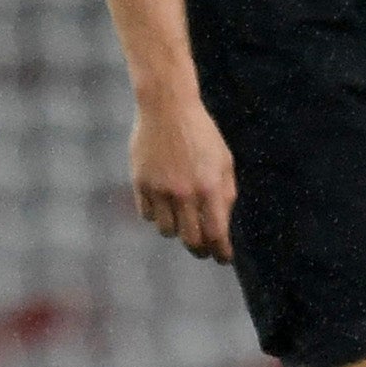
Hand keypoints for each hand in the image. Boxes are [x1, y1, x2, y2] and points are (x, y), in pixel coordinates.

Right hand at [130, 84, 236, 262]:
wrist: (167, 108)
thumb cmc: (201, 135)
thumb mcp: (224, 161)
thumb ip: (226, 195)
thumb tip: (222, 228)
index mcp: (210, 187)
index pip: (217, 234)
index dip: (221, 252)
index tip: (223, 259)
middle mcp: (185, 192)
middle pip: (191, 241)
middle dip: (200, 249)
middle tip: (203, 249)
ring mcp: (160, 189)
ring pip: (167, 231)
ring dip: (177, 230)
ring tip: (183, 219)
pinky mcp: (140, 183)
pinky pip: (148, 215)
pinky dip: (157, 214)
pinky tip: (164, 202)